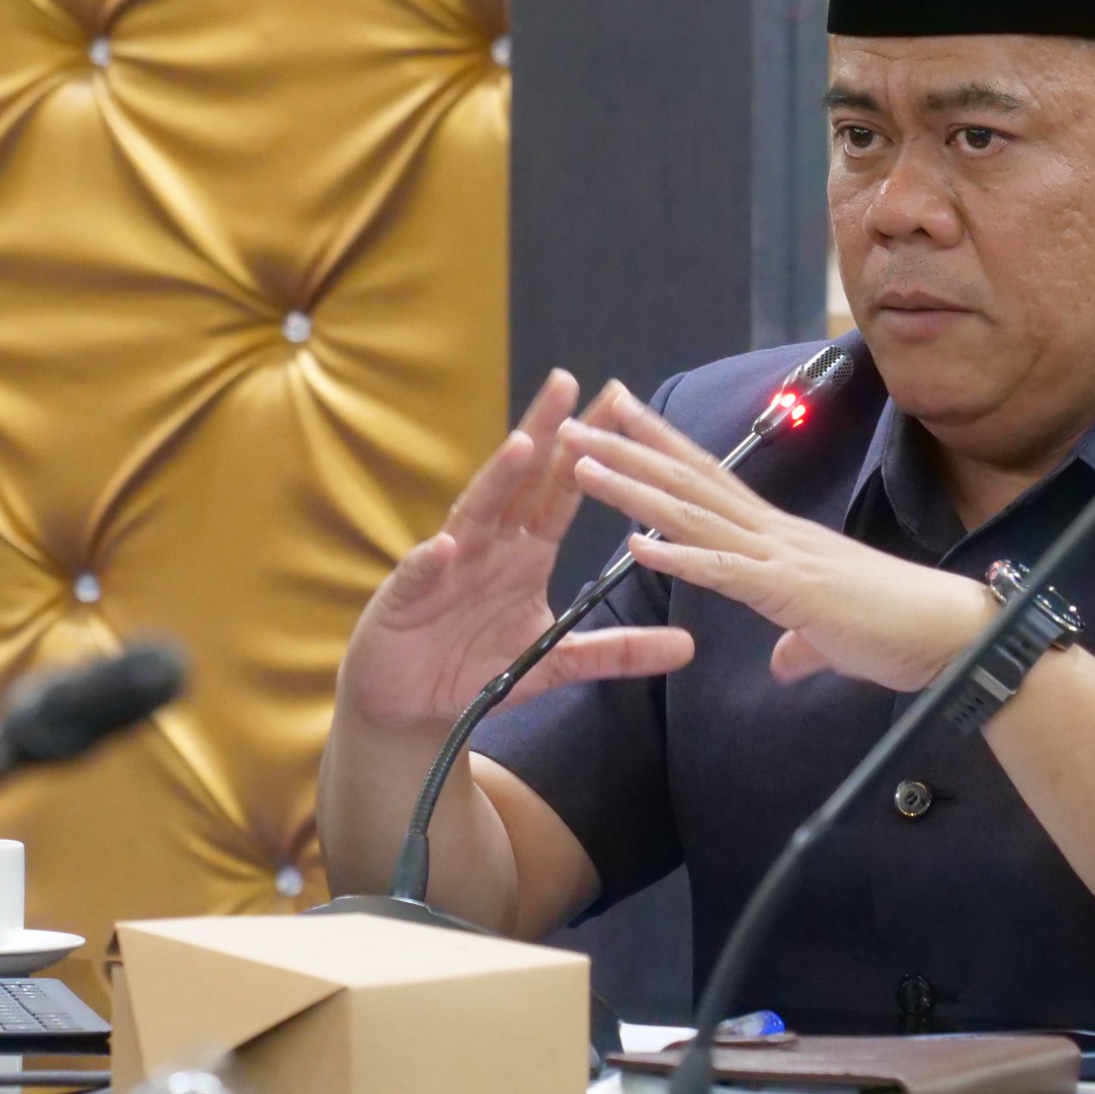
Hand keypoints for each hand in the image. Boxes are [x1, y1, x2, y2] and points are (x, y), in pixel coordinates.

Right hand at [335, 371, 694, 731]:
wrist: (415, 709)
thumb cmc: (480, 670)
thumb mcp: (558, 661)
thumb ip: (618, 650)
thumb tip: (688, 645)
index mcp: (525, 553)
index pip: (562, 490)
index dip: (589, 450)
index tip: (616, 405)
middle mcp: (487, 547)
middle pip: (519, 482)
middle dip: (543, 433)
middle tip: (567, 384)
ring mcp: (446, 567)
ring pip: (473, 516)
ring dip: (496, 482)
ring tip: (521, 448)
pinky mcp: (406, 600)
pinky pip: (420, 577)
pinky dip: (432, 561)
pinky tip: (446, 546)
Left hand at [560, 386, 991, 690]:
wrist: (950, 635)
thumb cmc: (898, 632)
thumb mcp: (831, 637)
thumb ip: (802, 643)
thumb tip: (786, 660)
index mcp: (779, 539)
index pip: (710, 484)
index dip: (662, 450)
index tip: (622, 418)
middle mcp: (775, 534)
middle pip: (689, 482)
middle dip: (630, 450)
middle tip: (577, 418)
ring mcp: (782, 557)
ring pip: (694, 514)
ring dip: (633, 489)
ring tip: (582, 464)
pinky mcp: (792, 591)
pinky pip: (724, 571)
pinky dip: (678, 557)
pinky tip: (636, 544)